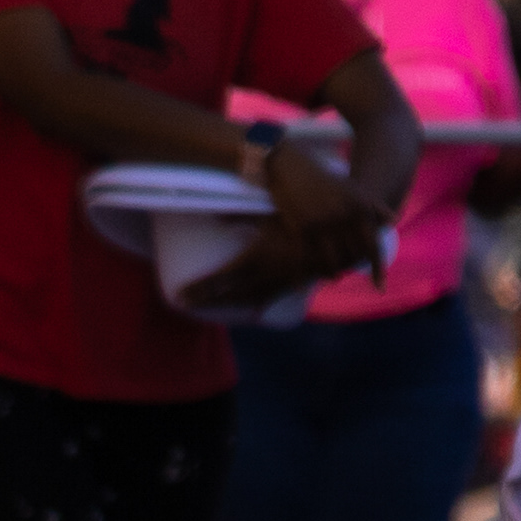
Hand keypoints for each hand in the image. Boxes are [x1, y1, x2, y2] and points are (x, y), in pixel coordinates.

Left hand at [174, 219, 321, 314]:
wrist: (341, 240)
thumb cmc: (303, 223)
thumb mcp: (270, 216)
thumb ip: (240, 215)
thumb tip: (213, 213)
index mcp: (256, 259)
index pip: (220, 279)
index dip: (199, 288)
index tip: (179, 295)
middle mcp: (263, 276)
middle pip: (225, 294)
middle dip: (203, 299)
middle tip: (181, 303)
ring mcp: (275, 285)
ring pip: (241, 300)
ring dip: (220, 304)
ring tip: (199, 305)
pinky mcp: (286, 288)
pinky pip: (259, 300)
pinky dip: (244, 304)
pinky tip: (234, 307)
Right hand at [261, 141, 392, 280]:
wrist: (292, 166)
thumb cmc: (324, 179)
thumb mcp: (352, 188)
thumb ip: (374, 205)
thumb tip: (393, 220)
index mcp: (359, 207)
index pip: (372, 244)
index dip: (378, 268)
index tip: (380, 287)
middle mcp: (343, 217)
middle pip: (351, 257)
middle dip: (349, 269)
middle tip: (345, 274)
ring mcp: (321, 223)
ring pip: (329, 261)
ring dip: (330, 273)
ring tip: (330, 276)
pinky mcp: (299, 227)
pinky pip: (303, 259)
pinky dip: (300, 275)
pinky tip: (300, 286)